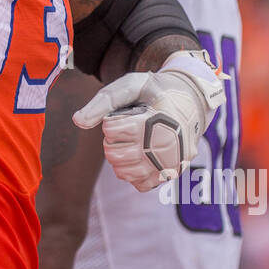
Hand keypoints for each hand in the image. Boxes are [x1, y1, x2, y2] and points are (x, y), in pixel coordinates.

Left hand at [71, 50, 225, 190]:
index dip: (110, 122)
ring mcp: (170, 162)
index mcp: (157, 120)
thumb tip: (78, 121)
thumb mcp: (131, 85)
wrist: (190, 101)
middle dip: (111, 141)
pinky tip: (138, 156)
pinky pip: (141, 184)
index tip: (124, 116)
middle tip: (124, 130)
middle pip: (115, 155)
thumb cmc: (155, 92)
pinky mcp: (171, 173)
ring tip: (130, 143)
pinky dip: (132, 172)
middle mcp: (167, 144)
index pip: (111, 131)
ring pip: (125, 173)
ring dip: (119, 158)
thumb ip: (104, 101)